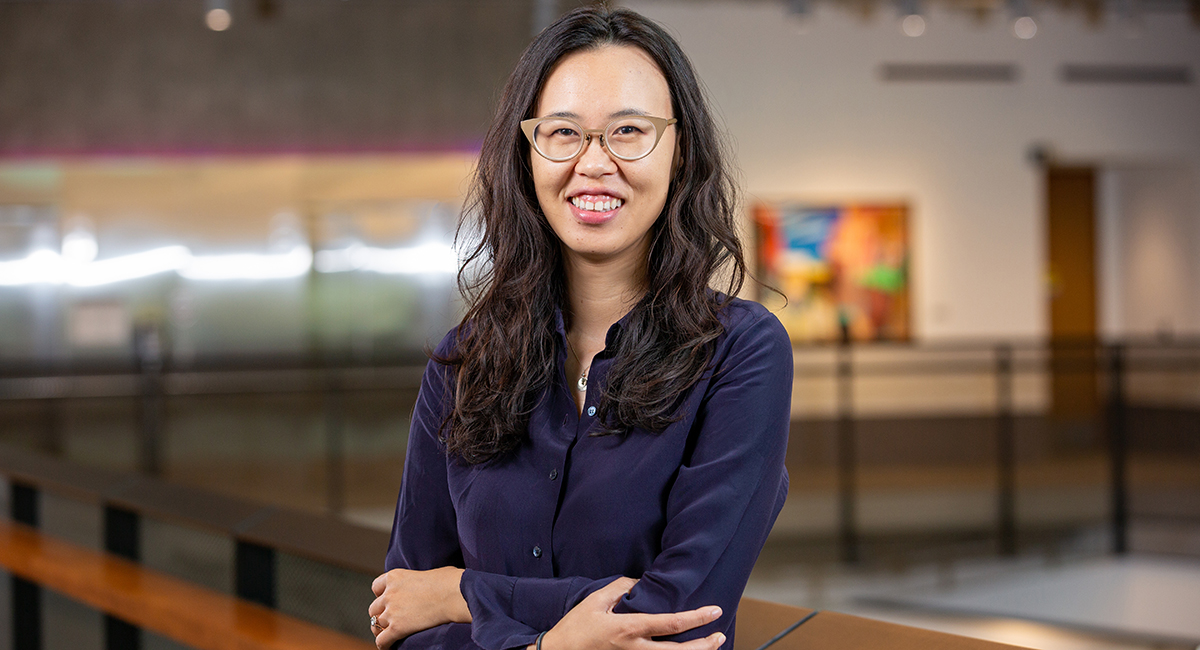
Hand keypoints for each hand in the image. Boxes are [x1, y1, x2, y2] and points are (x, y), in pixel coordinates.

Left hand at [369, 566, 471, 648]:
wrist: (455, 594)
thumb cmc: (450, 581)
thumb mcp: (428, 573)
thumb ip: (418, 580)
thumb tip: (427, 586)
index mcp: (395, 576)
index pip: (376, 587)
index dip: (382, 595)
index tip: (389, 600)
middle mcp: (389, 593)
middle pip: (374, 608)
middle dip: (381, 614)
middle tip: (391, 620)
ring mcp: (392, 611)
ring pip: (375, 625)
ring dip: (381, 630)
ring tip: (388, 635)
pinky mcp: (397, 628)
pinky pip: (381, 640)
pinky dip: (384, 644)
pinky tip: (391, 646)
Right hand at [534, 576, 725, 649]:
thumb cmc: (575, 628)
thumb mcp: (595, 601)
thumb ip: (620, 589)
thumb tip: (639, 584)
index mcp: (628, 630)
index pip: (671, 625)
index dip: (696, 618)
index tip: (714, 611)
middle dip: (704, 645)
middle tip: (720, 635)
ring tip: (711, 646)